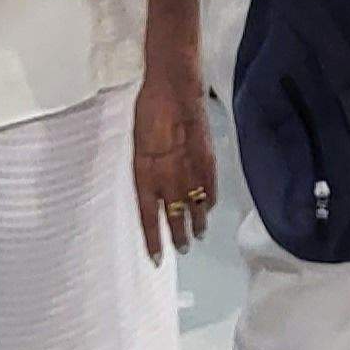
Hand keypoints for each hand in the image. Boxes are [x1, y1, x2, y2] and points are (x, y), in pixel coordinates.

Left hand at [133, 66, 217, 260]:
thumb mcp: (139, 144)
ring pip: (195, 209)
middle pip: (174, 219)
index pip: (148, 218)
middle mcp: (167, 180)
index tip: (156, 259)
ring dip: (197, 224)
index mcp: (144, 175)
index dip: (153, 241)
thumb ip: (146, 171)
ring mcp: (189, 172)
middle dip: (179, 237)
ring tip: (199, 234)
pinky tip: (209, 208)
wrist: (173, 89)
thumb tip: (151, 190)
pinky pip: (210, 191)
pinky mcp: (208, 164)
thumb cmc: (149, 111)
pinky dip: (210, 201)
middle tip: (182, 248)